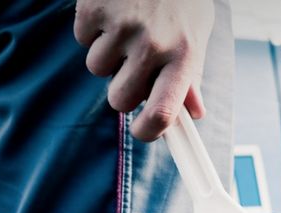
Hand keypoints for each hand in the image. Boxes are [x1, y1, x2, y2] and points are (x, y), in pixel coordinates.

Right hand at [73, 0, 214, 140]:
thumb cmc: (181, 0)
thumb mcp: (196, 34)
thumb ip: (191, 75)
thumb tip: (194, 114)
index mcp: (184, 56)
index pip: (164, 113)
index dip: (150, 132)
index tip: (144, 132)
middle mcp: (153, 45)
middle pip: (120, 99)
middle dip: (122, 89)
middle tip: (133, 66)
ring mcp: (122, 27)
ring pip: (97, 69)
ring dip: (107, 55)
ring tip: (126, 29)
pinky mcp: (94, 9)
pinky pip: (83, 40)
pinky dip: (93, 30)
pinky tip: (112, 12)